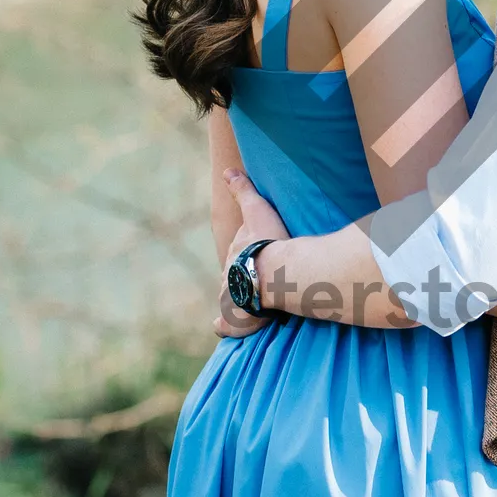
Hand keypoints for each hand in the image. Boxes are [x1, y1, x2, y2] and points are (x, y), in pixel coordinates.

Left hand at [214, 169, 289, 339]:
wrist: (273, 273)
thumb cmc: (268, 242)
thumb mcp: (256, 210)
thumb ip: (243, 191)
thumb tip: (227, 170)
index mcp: (235, 253)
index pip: (236, 254)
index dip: (244, 256)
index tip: (254, 258)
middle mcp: (228, 276)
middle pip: (231, 277)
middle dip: (238, 279)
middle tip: (255, 281)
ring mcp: (230, 298)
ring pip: (229, 299)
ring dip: (235, 300)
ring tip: (250, 304)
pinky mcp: (235, 319)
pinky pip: (225, 324)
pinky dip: (224, 326)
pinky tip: (222, 326)